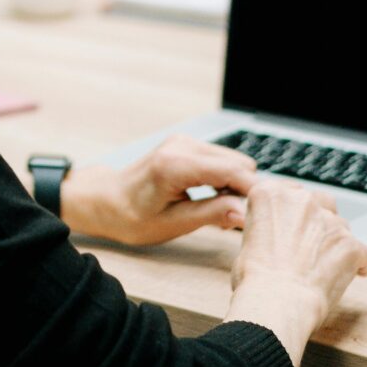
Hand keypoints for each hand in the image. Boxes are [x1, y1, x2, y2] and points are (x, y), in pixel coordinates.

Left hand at [58, 136, 256, 244]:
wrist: (105, 200)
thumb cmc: (131, 216)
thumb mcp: (172, 224)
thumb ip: (210, 215)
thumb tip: (245, 213)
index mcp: (176, 164)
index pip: (234, 172)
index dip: (252, 194)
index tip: (261, 217)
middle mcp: (182, 145)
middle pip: (240, 164)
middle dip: (244, 192)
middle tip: (234, 221)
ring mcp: (184, 142)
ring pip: (234, 160)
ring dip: (235, 186)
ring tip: (220, 213)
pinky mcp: (186, 145)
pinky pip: (221, 159)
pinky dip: (225, 179)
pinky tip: (212, 199)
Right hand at [225, 179, 366, 366]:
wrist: (277, 302)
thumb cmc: (255, 278)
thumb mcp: (247, 239)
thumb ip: (268, 226)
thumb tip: (279, 234)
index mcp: (271, 194)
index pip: (287, 191)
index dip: (290, 212)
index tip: (290, 226)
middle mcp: (302, 200)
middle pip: (318, 202)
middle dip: (315, 221)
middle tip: (306, 246)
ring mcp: (329, 221)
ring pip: (339, 226)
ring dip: (333, 241)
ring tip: (322, 267)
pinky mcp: (350, 244)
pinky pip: (360, 251)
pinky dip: (356, 263)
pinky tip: (348, 275)